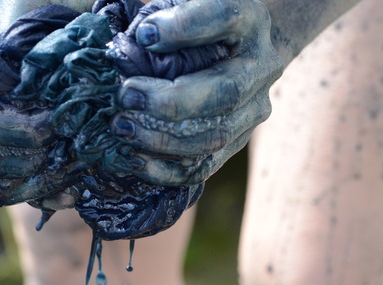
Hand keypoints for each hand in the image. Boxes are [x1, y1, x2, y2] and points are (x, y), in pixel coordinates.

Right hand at [0, 7, 89, 209]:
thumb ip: (19, 40)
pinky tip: (72, 191)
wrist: (58, 32)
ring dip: (41, 180)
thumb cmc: (44, 15)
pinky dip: (45, 195)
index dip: (21, 132)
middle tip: (73, 148)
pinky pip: (16, 191)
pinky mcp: (7, 156)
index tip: (56, 123)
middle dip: (36, 159)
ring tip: (76, 170)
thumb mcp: (30, 13)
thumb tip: (25, 84)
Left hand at [106, 0, 282, 185]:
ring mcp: (254, 108)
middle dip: (171, 100)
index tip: (144, 36)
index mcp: (249, 20)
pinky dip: (168, 170)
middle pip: (225, 91)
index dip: (185, 27)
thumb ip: (160, 13)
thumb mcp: (184, 3)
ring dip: (163, 138)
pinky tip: (136, 161)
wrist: (242, 51)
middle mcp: (260, 66)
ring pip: (216, 135)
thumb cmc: (199, 21)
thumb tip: (126, 45)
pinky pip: (207, 165)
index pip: (225, 18)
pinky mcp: (239, 140)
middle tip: (125, 95)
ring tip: (122, 128)